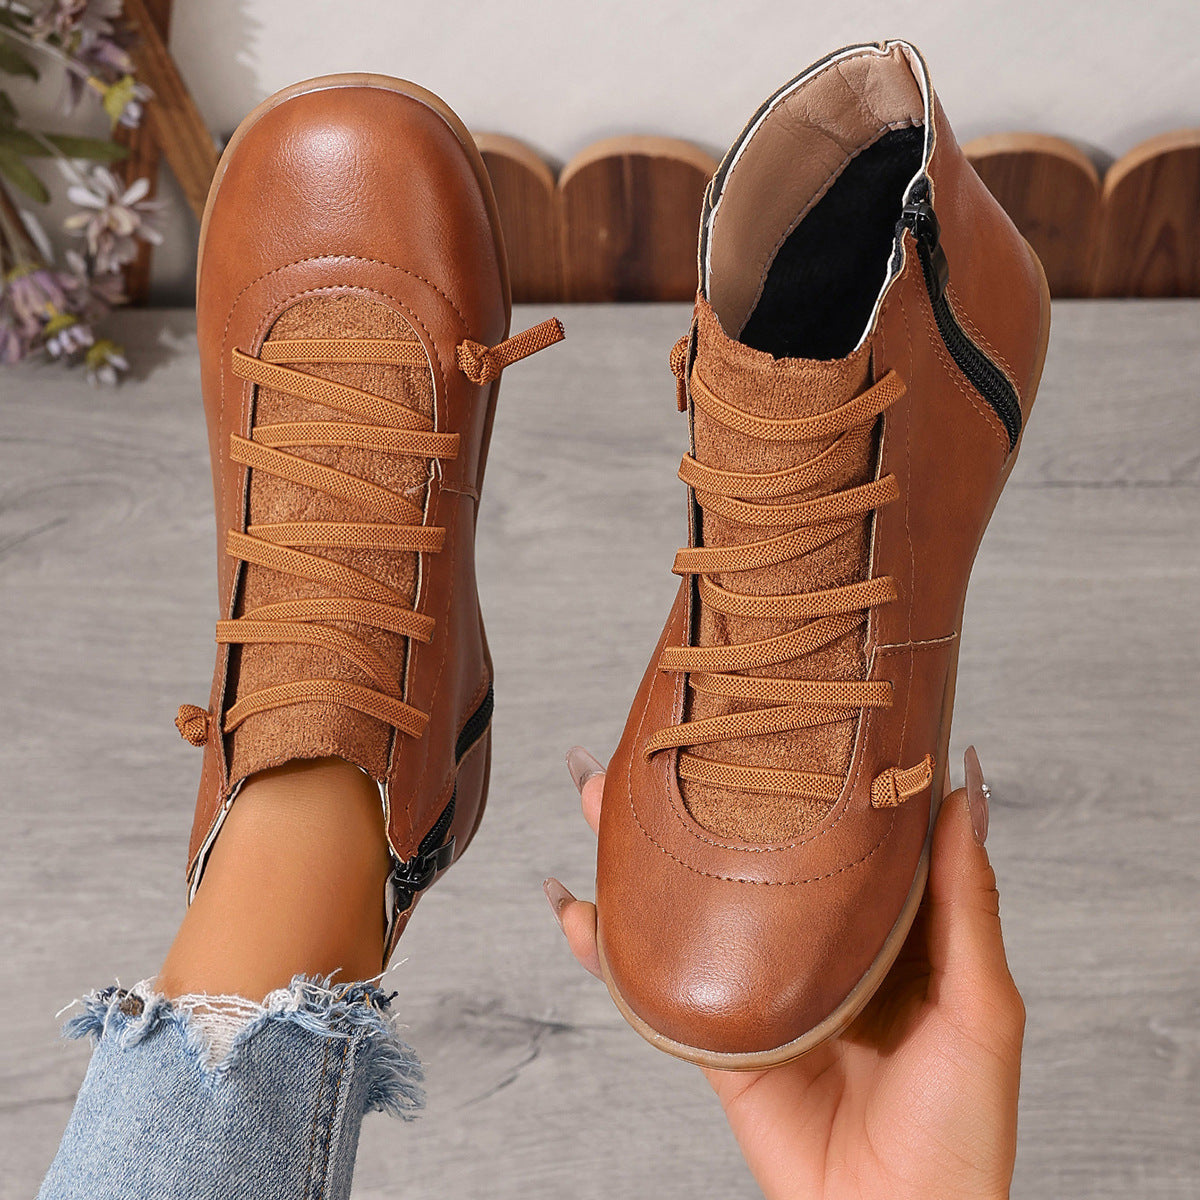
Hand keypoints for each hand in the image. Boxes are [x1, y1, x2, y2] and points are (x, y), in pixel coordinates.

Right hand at [546, 746, 1023, 1199]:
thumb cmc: (961, 1127)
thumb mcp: (982, 1004)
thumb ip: (966, 899)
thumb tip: (965, 794)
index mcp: (879, 926)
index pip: (828, 830)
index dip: (790, 776)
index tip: (757, 715)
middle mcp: (812, 943)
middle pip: (740, 854)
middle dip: (693, 799)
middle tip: (652, 741)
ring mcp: (758, 985)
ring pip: (686, 901)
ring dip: (635, 852)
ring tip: (595, 795)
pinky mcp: (717, 1034)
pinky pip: (652, 981)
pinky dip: (604, 946)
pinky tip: (574, 905)